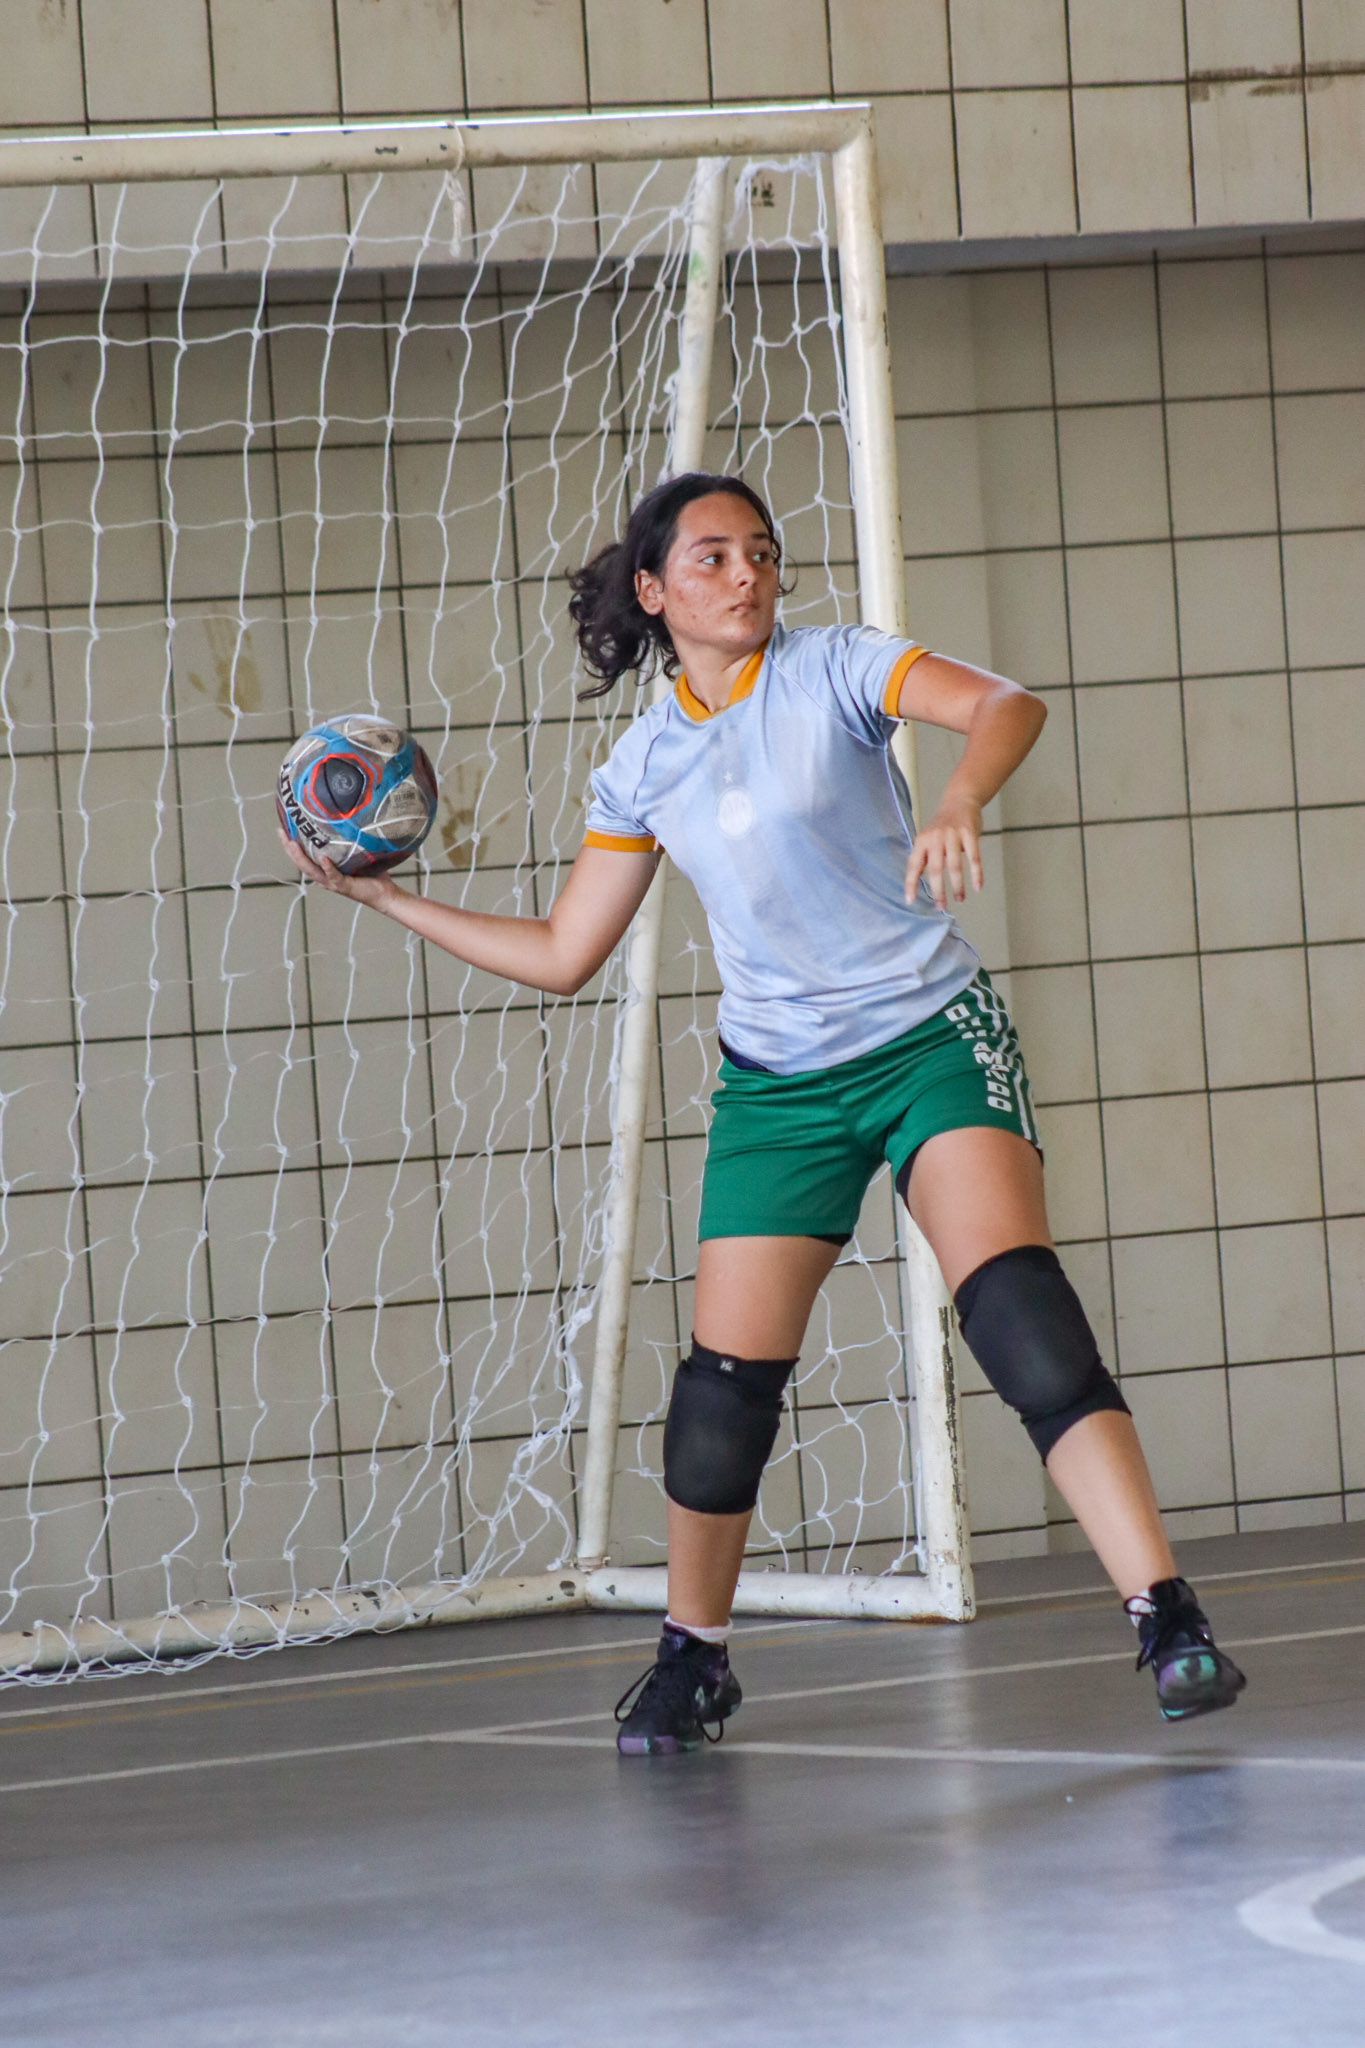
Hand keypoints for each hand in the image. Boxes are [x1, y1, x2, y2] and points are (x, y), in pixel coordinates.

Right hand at [277, 825, 400, 911]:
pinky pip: (334, 876)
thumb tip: (347, 817)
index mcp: (324, 870)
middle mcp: (324, 877)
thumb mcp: (356, 853)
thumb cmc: (371, 873)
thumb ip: (348, 840)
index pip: (303, 856)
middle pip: (301, 863)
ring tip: (292, 843)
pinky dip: (328, 867)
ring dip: (301, 857)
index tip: (282, 828)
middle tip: (281, 832)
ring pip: (312, 870)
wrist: (385, 893)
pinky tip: (323, 857)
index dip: (290, 844)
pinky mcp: (344, 886)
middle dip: (289, 848)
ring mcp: (333, 883)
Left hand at [904, 796, 983, 909]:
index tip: (910, 900)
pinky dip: (977, 874)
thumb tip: (918, 883)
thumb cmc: (942, 824)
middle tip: (941, 906)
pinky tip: (978, 887)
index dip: (911, 883)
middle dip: (938, 891)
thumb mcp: (928, 837)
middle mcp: (935, 838)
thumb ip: (924, 857)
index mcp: (922, 841)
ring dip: (958, 886)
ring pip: (955, 866)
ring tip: (960, 898)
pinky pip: (974, 858)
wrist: (960, 799)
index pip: (913, 865)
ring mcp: (953, 835)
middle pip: (936, 870)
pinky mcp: (969, 834)